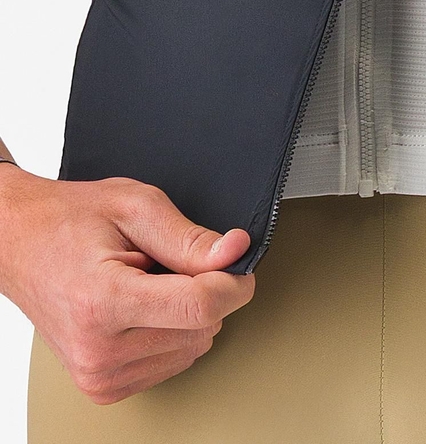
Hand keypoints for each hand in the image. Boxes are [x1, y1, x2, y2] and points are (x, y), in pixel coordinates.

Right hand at [0, 164, 254, 404]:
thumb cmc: (70, 220)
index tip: (237, 262)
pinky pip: (174, 361)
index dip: (233, 282)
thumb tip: (236, 252)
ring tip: (148, 282)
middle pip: (202, 328)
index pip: (200, 307)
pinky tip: (143, 306)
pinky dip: (173, 331)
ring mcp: (98, 374)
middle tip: (167, 262)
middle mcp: (98, 349)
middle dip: (204, 290)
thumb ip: (189, 237)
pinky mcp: (104, 386)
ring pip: (194, 347)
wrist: (19, 244)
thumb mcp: (136, 207)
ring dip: (187, 312)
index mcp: (103, 302)